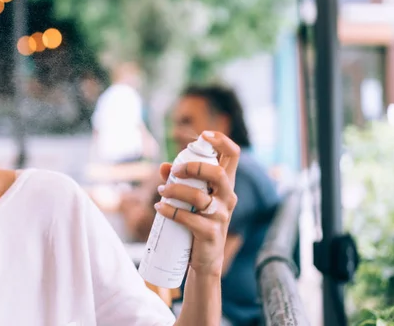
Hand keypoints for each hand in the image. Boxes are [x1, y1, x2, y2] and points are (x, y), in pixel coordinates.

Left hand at [154, 132, 239, 275]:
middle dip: (193, 167)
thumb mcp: (192, 197)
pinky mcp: (211, 233)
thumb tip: (163, 166)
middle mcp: (228, 197)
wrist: (205, 258)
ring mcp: (221, 215)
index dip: (222, 141)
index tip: (204, 134)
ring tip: (162, 192)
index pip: (233, 155)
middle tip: (175, 171)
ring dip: (175, 190)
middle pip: (218, 173)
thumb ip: (179, 180)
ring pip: (199, 196)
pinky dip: (170, 211)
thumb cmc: (198, 221)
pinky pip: (188, 218)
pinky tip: (160, 208)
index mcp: (226, 184)